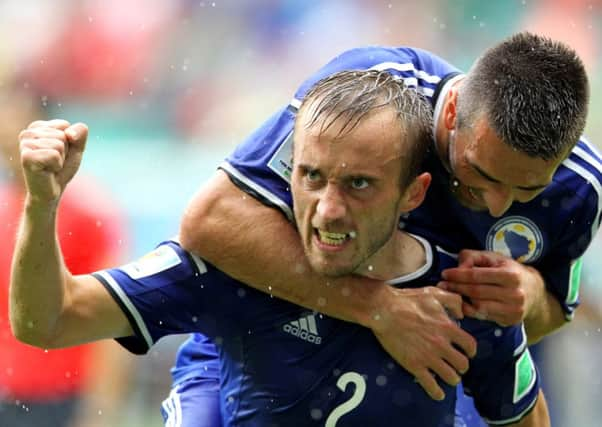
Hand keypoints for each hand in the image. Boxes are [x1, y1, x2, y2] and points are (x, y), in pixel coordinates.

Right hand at [19, 119, 88, 204]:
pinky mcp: (26, 157)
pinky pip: (54, 155)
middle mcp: (27, 133)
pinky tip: (47, 171)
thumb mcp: (77, 147)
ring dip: (60, 159)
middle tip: (54, 162)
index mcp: (37, 126)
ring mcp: (25, 144)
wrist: (52, 190)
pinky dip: (56, 165)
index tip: (59, 152)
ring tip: (50, 166)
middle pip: (62, 135)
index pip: (64, 125)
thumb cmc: (62, 168)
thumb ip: (80, 132)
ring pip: (59, 145)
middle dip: (64, 151)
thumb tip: (69, 134)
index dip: (69, 142)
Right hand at [369, 285, 476, 400]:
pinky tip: (437, 393)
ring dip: (452, 378)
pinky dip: (436, 392)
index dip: (470, 351)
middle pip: (463, 365)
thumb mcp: (433, 294)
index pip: (470, 345)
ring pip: (451, 378)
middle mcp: (441, 345)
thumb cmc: (407, 300)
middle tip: (455, 364)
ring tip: (447, 376)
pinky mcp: (414, 365)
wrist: (384, 310)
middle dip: (461, 366)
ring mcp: (428, 357)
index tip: (466, 352)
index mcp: (447, 327)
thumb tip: (461, 313)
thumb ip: (452, 300)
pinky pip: (431, 386)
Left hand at [438, 250, 544, 325]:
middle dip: (456, 287)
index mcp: (511, 275)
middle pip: (476, 292)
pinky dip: (469, 310)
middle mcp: (515, 294)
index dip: (458, 275)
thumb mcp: (494, 258)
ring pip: (478, 306)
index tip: (444, 274)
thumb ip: (473, 257)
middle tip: (441, 284)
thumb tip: (459, 268)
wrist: (534, 291)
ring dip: (461, 300)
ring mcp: (513, 310)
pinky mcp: (510, 321)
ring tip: (449, 294)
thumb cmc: (509, 270)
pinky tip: (460, 303)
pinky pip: (483, 316)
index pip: (477, 275)